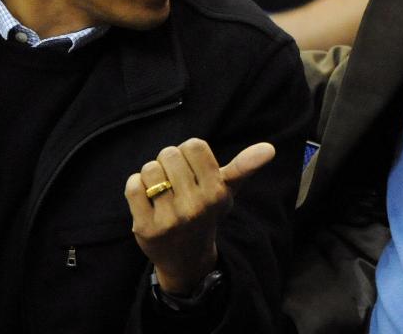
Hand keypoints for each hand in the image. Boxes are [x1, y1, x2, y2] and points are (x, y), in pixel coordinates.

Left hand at [125, 138, 274, 294]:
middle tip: (175, 182)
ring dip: (152, 175)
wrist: (186, 257)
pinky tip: (146, 199)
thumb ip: (246, 166)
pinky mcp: (146, 228)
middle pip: (170, 154)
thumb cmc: (207, 213)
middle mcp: (196, 206)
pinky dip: (136, 186)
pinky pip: (133, 186)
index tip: (191, 168)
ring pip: (150, 169)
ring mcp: (171, 218)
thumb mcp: (228, 191)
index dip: (188, 152)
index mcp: (217, 192)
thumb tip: (270, 148)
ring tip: (161, 191)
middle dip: (169, 163)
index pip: (194, 145)